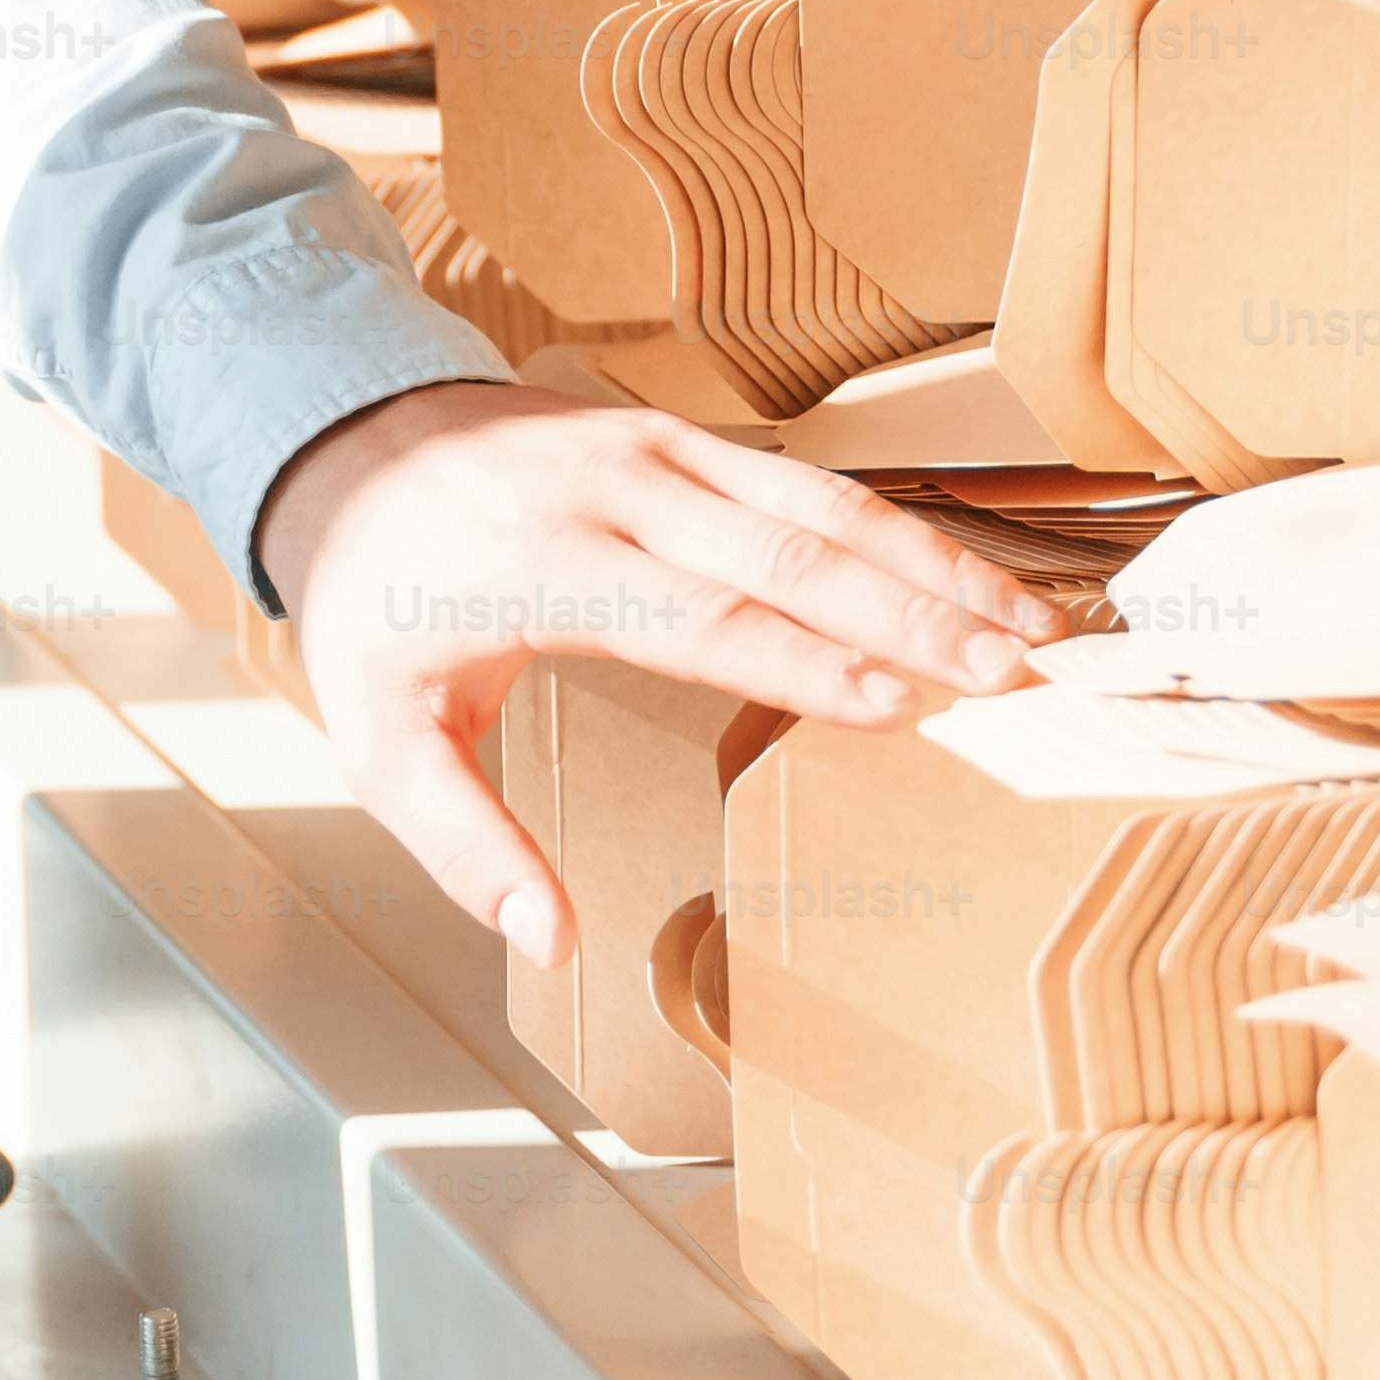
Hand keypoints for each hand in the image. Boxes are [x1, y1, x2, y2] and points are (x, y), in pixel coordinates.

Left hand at [248, 379, 1065, 969]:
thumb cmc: (375, 604)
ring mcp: (654, 450)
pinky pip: (802, 482)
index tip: (899, 704)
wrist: (349, 441)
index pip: (696, 618)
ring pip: (815, 504)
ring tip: (1030, 629)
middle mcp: (614, 493)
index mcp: (543, 565)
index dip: (802, 662)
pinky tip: (965, 577)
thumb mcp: (379, 736)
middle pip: (785, 553)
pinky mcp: (680, 438)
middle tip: (1017, 674)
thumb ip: (464, 843)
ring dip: (930, 564)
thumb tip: (550, 941)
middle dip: (911, 612)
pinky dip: (894, 529)